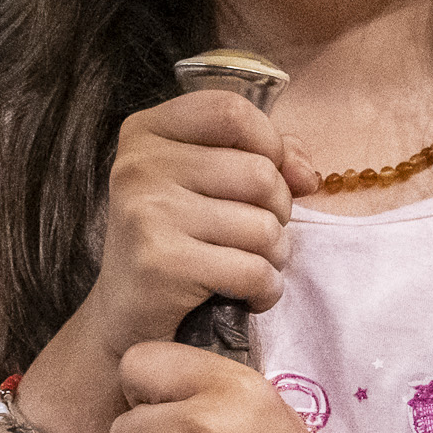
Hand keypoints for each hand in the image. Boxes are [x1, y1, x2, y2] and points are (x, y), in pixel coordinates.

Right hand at [78, 88, 318, 364]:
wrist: (126, 321)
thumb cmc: (179, 243)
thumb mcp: (210, 184)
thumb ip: (262, 156)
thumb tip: (305, 173)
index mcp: (146, 132)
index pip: (231, 111)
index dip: (270, 144)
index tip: (275, 176)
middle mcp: (138, 166)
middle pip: (260, 172)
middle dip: (279, 211)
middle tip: (257, 237)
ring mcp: (144, 213)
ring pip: (263, 225)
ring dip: (274, 255)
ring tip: (249, 266)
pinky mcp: (159, 263)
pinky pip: (253, 270)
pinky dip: (266, 290)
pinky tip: (246, 296)